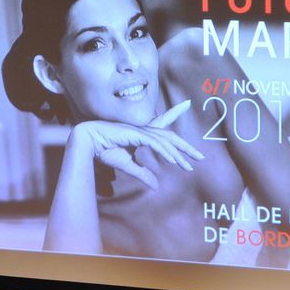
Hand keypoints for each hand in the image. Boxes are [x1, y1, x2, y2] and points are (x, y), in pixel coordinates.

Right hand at [70, 100, 203, 189]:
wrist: (88, 143)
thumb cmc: (104, 150)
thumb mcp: (128, 165)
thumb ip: (143, 173)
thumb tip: (156, 185)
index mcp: (142, 133)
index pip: (163, 122)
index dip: (175, 113)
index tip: (186, 104)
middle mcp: (143, 129)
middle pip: (170, 136)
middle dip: (186, 146)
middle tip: (200, 157)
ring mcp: (140, 130)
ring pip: (165, 142)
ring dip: (178, 155)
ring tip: (189, 166)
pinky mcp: (135, 134)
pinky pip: (155, 144)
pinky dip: (165, 152)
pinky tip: (173, 160)